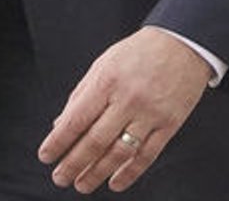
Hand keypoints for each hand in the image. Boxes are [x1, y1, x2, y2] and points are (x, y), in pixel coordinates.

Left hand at [38, 26, 209, 192]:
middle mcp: (127, 99)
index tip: (46, 155)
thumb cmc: (139, 53)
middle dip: (74, 163)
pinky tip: (115, 183)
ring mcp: (150, 114)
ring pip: (120, 152)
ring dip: (98, 173)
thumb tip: (60, 124)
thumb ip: (81, 94)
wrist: (182, 44)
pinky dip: (130, 173)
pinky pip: (147, 155)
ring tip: (83, 184)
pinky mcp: (170, 124)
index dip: (59, 141)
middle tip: (60, 177)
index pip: (76, 119)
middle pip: (96, 140)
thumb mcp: (103, 64)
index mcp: (106, 81)